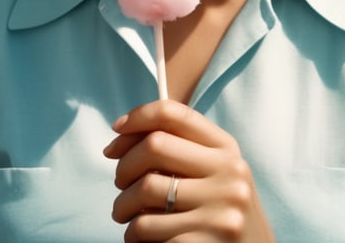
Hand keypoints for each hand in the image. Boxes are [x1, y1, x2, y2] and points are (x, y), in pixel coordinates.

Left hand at [103, 99, 274, 241]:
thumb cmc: (220, 212)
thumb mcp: (215, 173)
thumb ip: (183, 150)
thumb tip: (121, 137)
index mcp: (227, 150)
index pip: (175, 114)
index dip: (139, 116)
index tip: (116, 130)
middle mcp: (228, 174)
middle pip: (155, 145)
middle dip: (125, 164)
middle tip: (119, 182)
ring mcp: (218, 210)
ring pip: (144, 189)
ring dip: (122, 205)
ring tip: (125, 215)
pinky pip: (146, 228)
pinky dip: (133, 234)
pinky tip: (140, 238)